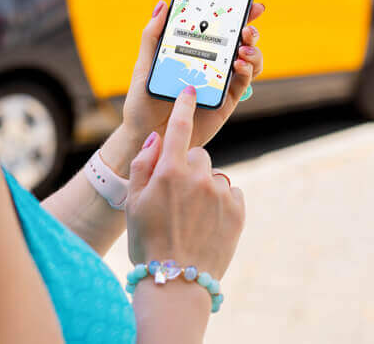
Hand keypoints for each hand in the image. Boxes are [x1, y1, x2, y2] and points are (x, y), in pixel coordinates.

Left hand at [121, 0, 264, 152]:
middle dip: (250, 29)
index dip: (236, 14)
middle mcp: (212, 64)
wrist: (146, 136)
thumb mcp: (144, 65)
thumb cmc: (143, 101)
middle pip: (240, 41)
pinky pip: (243, 83)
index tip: (248, 2)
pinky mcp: (227, 101)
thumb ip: (152, 36)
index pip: (219, 28)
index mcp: (195, 51)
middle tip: (247, 27)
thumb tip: (163, 4)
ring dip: (252, 50)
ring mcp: (221, 82)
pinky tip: (238, 65)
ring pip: (249, 60)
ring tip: (242, 49)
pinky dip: (246, 71)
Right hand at [126, 86, 244, 277]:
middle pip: (197, 156)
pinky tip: (207, 224)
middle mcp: (198, 177)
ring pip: (213, 176)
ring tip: (191, 218)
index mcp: (169, 172)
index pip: (179, 126)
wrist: (177, 284)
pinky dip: (221, 203)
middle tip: (176, 199)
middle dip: (187, 169)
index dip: (185, 105)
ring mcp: (221, 193)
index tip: (191, 89)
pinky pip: (230, 193)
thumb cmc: (148, 242)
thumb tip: (158, 138)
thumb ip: (144, 164)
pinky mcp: (238, 210)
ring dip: (204, 188)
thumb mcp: (135, 202)